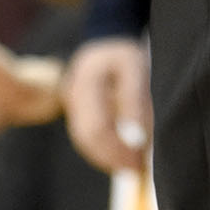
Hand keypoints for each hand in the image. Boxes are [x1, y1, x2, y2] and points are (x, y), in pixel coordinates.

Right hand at [64, 38, 151, 174]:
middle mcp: (74, 94)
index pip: (97, 126)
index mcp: (87, 81)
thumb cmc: (126, 54)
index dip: (117, 149)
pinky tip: (120, 156)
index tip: (137, 163)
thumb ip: (135, 101)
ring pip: (84, 139)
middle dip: (111, 158)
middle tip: (135, 171)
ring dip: (106, 157)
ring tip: (131, 168)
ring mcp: (71, 101)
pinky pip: (85, 134)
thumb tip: (138, 139)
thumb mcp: (137, 69)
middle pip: (87, 137)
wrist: (108, 37)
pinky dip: (102, 148)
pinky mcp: (76, 108)